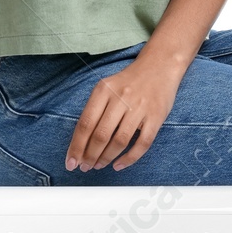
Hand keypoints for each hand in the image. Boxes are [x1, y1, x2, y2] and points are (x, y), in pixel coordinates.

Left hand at [66, 56, 181, 171]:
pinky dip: (129, 158)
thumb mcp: (107, 87)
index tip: (71, 161)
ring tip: (99, 165)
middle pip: (100, 135)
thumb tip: (81, 141)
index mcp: (104, 90)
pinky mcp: (156, 117)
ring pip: (119, 141)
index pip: (85, 123)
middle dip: (89, 156)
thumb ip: (94, 110)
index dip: (76, 146)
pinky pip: (142, 144)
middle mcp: (121, 98)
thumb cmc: (130, 81)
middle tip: (85, 166)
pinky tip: (119, 164)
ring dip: (106, 158)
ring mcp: (140, 108)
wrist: (160, 66)